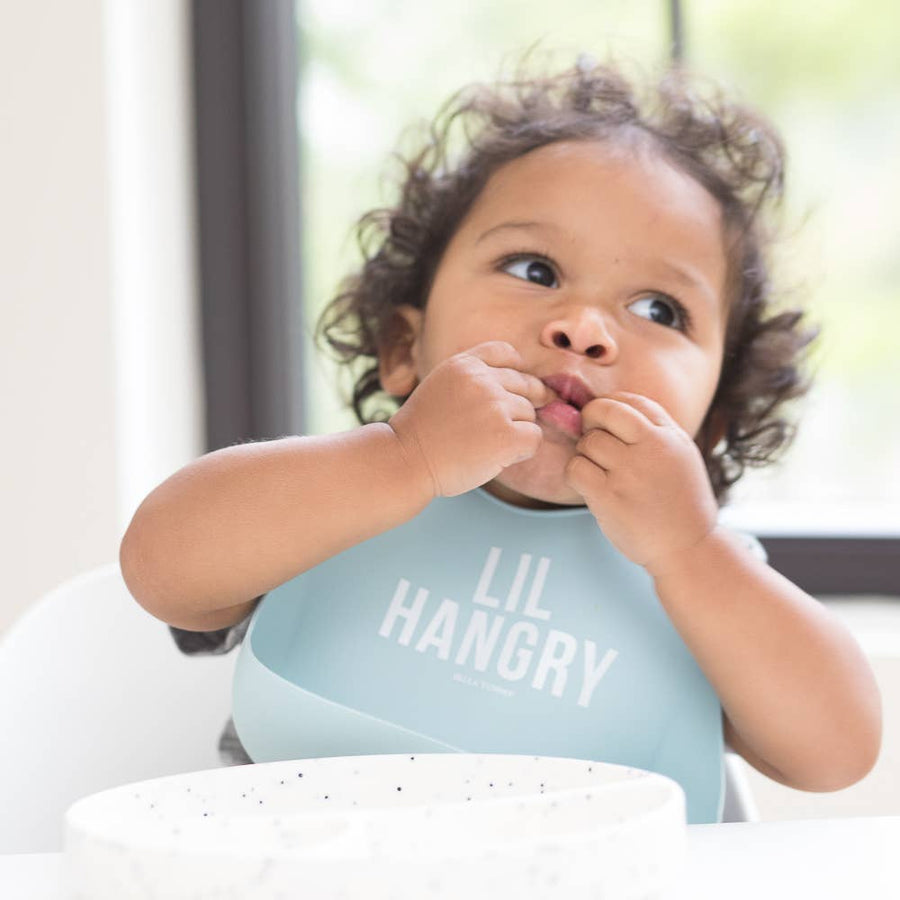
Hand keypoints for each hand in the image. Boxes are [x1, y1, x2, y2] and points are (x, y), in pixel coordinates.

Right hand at [388, 342, 549, 497]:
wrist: (405, 462)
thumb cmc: (423, 432)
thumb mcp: (441, 386)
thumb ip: (473, 376)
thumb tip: (523, 380)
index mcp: (464, 364)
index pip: (506, 352)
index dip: (516, 370)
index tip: (510, 390)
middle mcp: (481, 380)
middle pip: (525, 385)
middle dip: (517, 406)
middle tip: (495, 428)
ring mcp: (495, 406)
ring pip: (530, 413)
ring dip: (516, 430)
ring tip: (485, 444)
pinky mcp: (506, 435)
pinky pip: (534, 437)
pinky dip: (522, 450)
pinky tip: (499, 457)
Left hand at [565, 392, 718, 575]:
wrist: (687, 548)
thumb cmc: (681, 502)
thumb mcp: (682, 456)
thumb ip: (655, 429)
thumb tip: (612, 405)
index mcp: (670, 436)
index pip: (631, 401)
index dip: (610, 406)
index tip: (605, 421)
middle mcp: (652, 448)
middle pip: (604, 413)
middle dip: (591, 421)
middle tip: (592, 438)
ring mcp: (629, 472)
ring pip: (588, 442)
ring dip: (585, 454)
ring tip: (599, 470)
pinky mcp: (609, 497)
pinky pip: (576, 468)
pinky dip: (576, 474)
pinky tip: (589, 485)